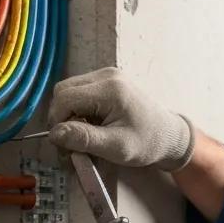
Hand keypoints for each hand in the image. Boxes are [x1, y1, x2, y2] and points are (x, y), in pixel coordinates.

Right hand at [47, 67, 195, 170]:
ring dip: (69, 115)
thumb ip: (84, 139)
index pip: (65, 97)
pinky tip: (91, 126)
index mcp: (110, 89)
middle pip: (63, 91)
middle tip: (71, 143)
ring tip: (82, 136)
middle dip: (62, 118)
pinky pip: (80, 92)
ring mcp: (107, 75)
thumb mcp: (115, 147)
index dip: (58, 121)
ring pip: (69, 91)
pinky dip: (78, 110)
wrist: (168, 135)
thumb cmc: (147, 143)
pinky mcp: (108, 81)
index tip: (65, 144)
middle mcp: (107, 75)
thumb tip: (55, 134)